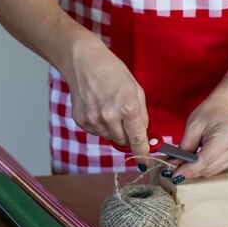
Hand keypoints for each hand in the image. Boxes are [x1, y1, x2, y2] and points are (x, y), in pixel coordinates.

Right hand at [64, 36, 150, 163]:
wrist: (84, 62)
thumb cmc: (113, 72)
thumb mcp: (136, 90)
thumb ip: (142, 115)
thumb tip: (145, 134)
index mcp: (128, 108)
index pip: (138, 140)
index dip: (143, 154)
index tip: (145, 164)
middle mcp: (110, 117)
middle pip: (123, 141)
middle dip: (128, 136)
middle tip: (125, 119)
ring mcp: (93, 119)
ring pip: (109, 138)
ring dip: (114, 130)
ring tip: (110, 109)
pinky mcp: (81, 121)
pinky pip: (96, 132)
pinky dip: (100, 126)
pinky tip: (99, 109)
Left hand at [172, 97, 227, 179]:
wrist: (224, 110)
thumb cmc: (210, 114)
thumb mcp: (193, 126)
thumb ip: (184, 148)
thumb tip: (175, 164)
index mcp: (226, 135)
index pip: (206, 159)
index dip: (189, 169)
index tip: (175, 176)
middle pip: (208, 168)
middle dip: (190, 169)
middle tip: (174, 166)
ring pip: (211, 171)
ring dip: (196, 169)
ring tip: (186, 160)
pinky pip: (215, 169)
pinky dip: (204, 166)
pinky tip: (199, 158)